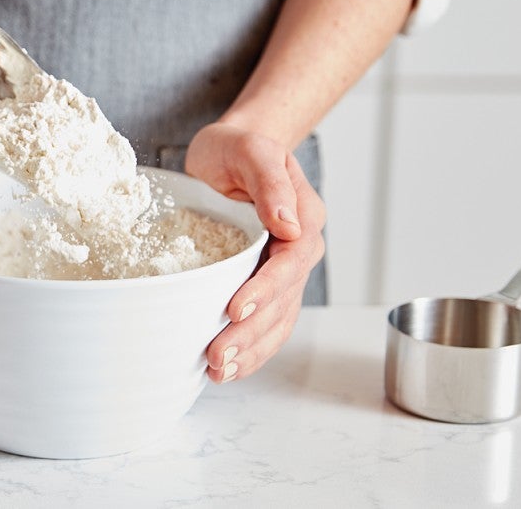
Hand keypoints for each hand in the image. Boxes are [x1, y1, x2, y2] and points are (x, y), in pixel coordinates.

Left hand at [185, 123, 325, 381]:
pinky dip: (251, 349)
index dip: (265, 289)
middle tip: (217, 354)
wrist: (228, 153)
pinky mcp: (264, 284)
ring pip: (277, 320)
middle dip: (251, 332)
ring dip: (250, 350)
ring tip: (219, 371)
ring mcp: (284, 271)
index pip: (290, 261)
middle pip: (283, 300)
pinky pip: (267, 324)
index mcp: (303, 217)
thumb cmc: (236, 149)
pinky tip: (228, 369)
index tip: (235, 308)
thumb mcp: (250, 150)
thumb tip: (288, 223)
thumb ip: (270, 182)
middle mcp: (299, 249)